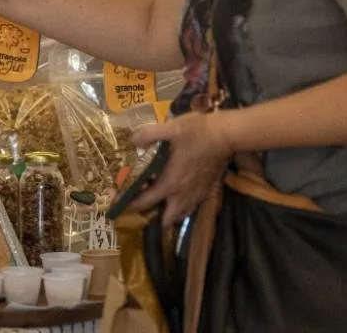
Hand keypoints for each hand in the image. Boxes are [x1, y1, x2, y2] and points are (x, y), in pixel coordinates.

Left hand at [128, 111, 234, 226]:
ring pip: (180, 215)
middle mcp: (182, 194)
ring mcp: (196, 194)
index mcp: (169, 182)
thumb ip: (147, 135)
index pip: (144, 202)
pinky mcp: (207, 191)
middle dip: (151, 217)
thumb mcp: (169, 128)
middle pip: (164, 218)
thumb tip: (132, 140)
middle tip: (141, 206)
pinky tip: (178, 198)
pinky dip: (182, 208)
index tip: (118, 204)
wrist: (227, 135)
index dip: (129, 205)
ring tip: (159, 205)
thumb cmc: (198, 132)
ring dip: (168, 214)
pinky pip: (191, 208)